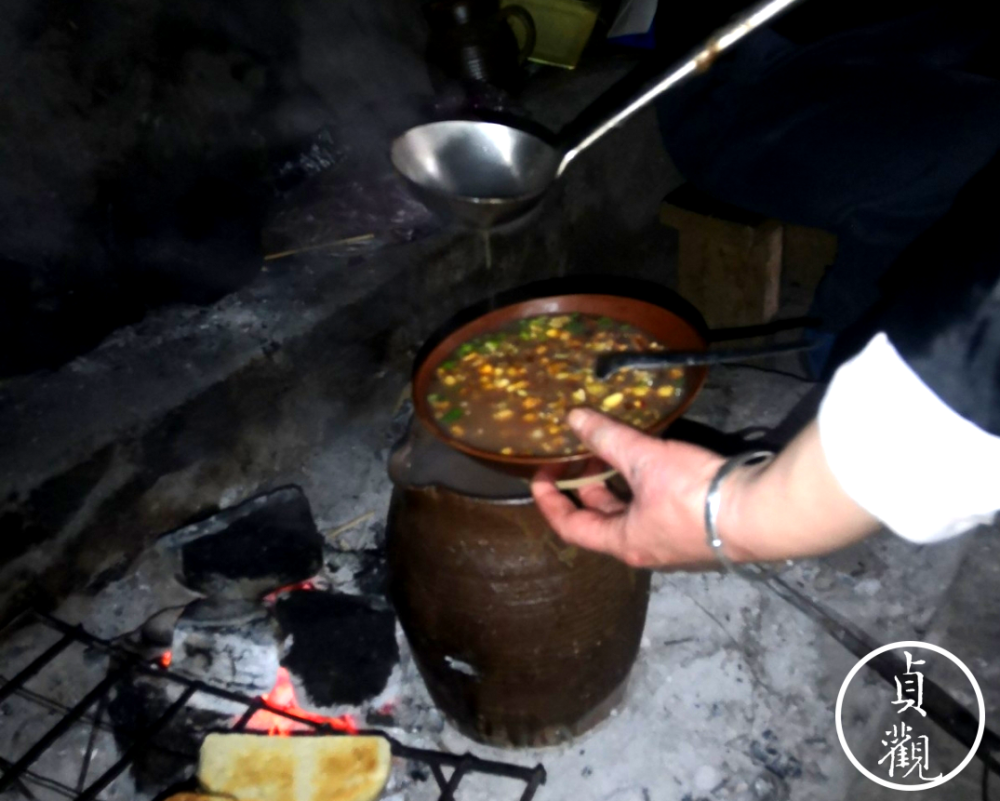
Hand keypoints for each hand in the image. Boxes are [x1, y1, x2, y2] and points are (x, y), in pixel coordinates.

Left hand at [531, 408, 726, 568]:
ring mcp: (674, 545)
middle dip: (587, 487)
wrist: (761, 514)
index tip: (541, 475)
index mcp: (623, 543)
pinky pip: (658, 512)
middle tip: (580, 456)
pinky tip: (654, 463)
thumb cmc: (694, 495)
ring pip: (632, 515)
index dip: (549, 501)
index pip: (570, 528)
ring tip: (614, 453)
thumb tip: (574, 417)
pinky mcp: (699, 533)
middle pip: (602, 521)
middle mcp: (645, 550)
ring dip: (618, 487)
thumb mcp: (645, 460)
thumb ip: (608, 438)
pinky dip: (645, 489)